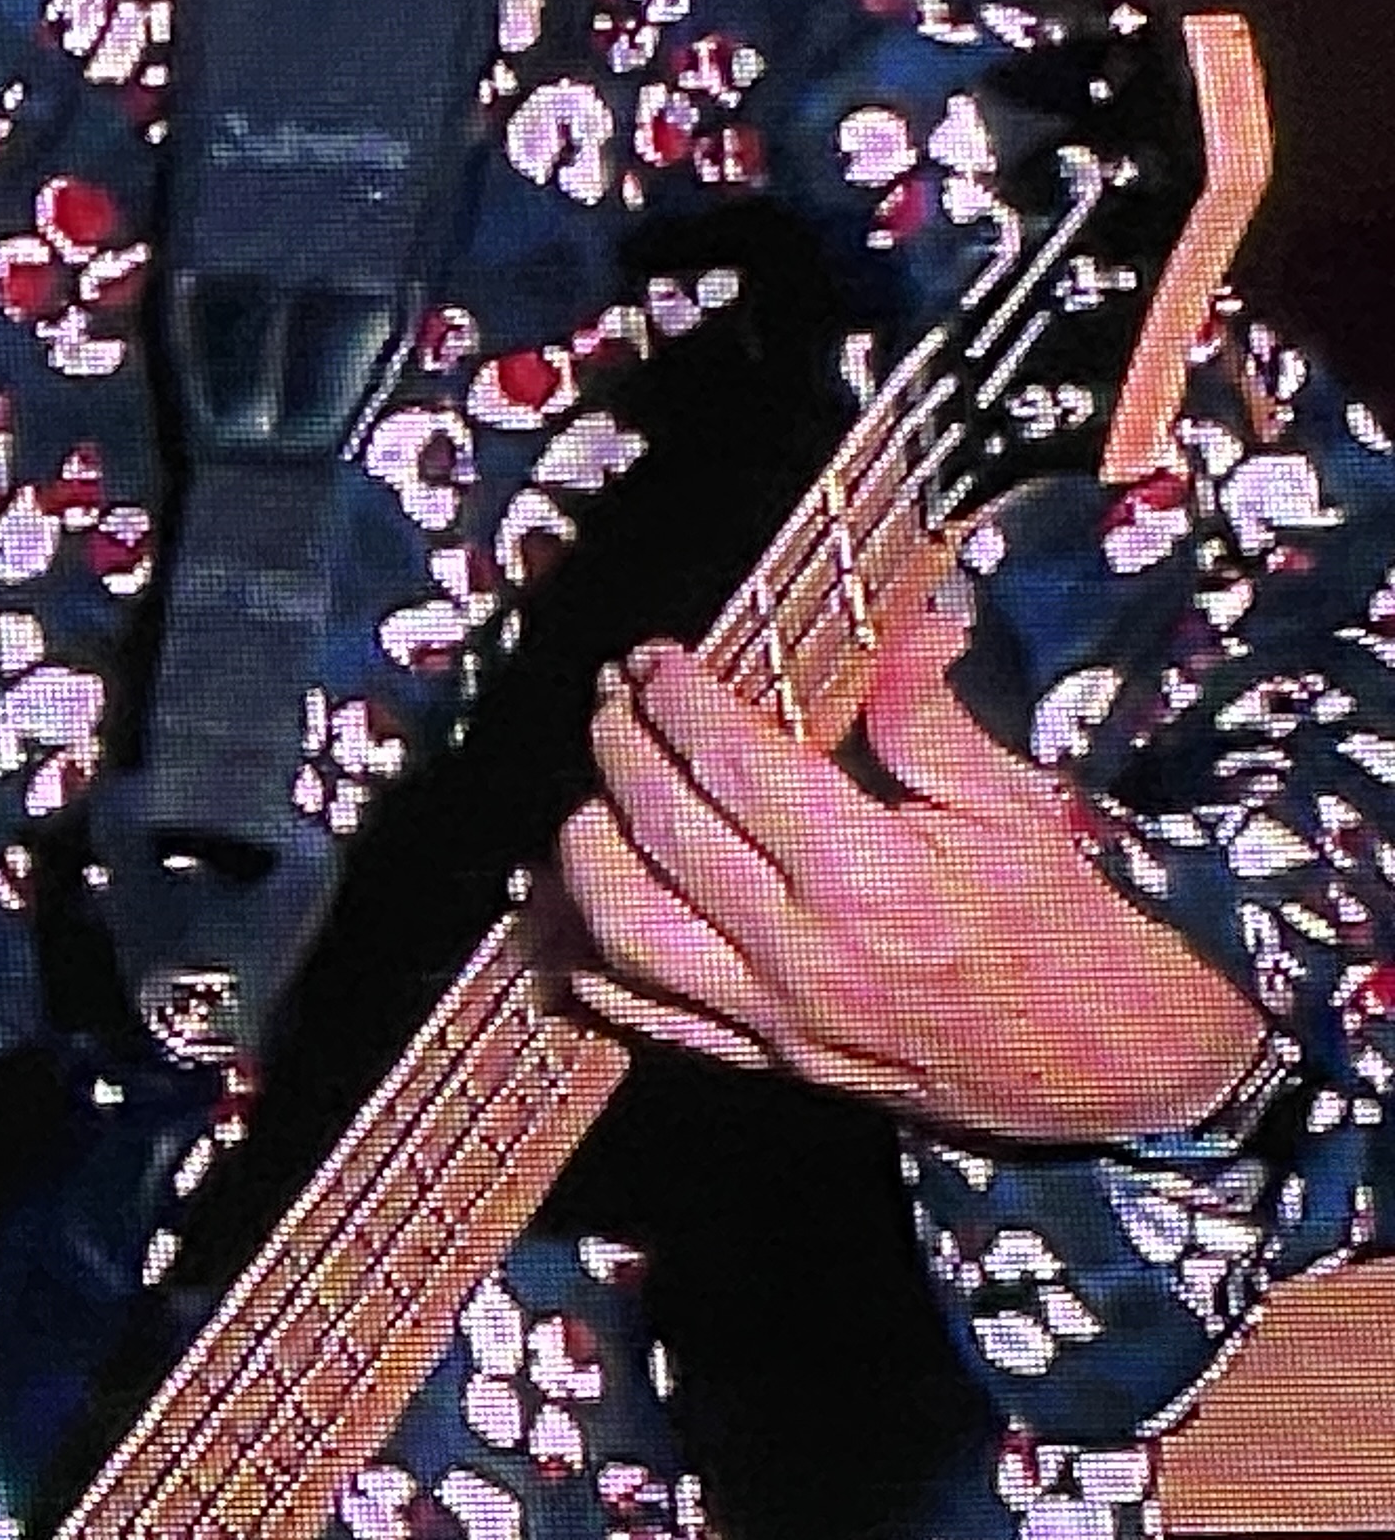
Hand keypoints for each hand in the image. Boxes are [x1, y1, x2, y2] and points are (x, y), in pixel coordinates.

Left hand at [553, 573, 1275, 1143]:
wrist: (1124, 1066)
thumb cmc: (1076, 928)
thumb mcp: (1019, 807)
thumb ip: (933, 720)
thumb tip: (899, 629)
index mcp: (873, 879)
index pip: (731, 763)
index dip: (678, 699)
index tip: (657, 659)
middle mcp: (810, 953)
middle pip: (661, 831)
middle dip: (617, 747)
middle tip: (613, 697)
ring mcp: (783, 1017)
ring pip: (628, 931)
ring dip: (587, 851)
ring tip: (593, 792)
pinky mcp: (776, 1062)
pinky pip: (651, 1019)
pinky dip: (594, 964)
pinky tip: (573, 913)